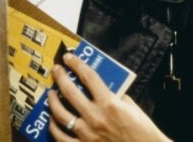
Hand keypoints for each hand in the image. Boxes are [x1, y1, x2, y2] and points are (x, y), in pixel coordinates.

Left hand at [47, 53, 171, 141]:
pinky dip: (54, 127)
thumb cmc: (141, 131)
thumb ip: (113, 94)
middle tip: (56, 70)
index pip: (88, 77)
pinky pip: (61, 137)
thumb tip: (96, 85)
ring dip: (53, 101)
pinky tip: (52, 119)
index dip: (76, 64)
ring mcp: (87, 135)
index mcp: (110, 104)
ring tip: (51, 93)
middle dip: (60, 77)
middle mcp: (96, 118)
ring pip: (60, 114)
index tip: (69, 58)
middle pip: (70, 92)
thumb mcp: (130, 106)